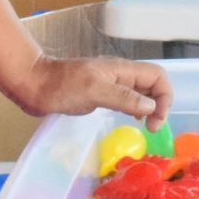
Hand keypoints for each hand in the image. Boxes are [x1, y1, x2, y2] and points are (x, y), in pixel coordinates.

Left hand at [12, 55, 172, 129]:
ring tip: (147, 126)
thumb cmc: (61, 86)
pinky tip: (132, 120)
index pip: (157, 76)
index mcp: (122, 70)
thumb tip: (150, 106)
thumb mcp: (94, 91)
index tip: (156, 119)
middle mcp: (120, 75)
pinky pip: (127, 99)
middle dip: (160, 104)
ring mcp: (110, 84)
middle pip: (152, 84)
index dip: (164, 96)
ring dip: (149, 107)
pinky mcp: (100, 94)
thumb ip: (124, 97)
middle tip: (152, 127)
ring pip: (141, 92)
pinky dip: (135, 109)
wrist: (34, 85)